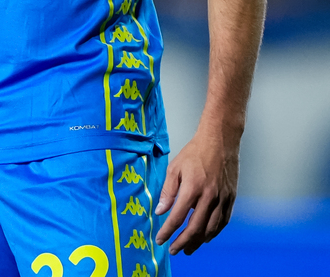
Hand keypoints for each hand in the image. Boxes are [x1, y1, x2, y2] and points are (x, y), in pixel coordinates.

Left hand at [154, 131, 238, 254]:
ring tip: (188, 248)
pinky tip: (206, 236)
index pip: (177, 217)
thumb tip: (160, 211)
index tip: (160, 239)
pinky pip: (223, 222)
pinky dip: (214, 232)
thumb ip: (168, 191)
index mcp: (192, 188)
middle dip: (182, 242)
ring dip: (198, 242)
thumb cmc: (195, 152)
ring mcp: (222, 199)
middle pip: (195, 228)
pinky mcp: (231, 198)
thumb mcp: (175, 167)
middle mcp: (209, 197)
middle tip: (173, 250)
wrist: (220, 140)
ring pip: (210, 229)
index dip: (168, 231)